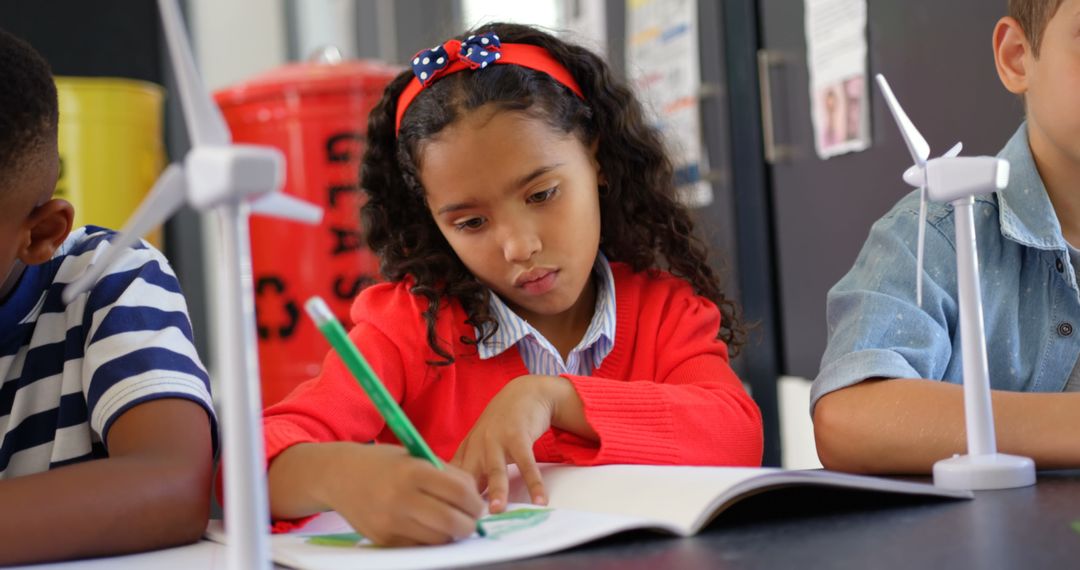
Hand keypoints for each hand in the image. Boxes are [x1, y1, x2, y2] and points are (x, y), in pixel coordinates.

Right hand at [316, 443, 484, 546]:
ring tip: (450, 521)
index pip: (459, 492)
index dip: (475, 501)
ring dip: (451, 534)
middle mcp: (401, 498)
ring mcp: (391, 522)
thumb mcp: (416, 457)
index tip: (478, 504)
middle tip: (471, 519)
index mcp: (414, 472)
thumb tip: (475, 498)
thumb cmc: (384, 464)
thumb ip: (446, 474)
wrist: (339, 475)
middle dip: (469, 523)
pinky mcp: (383, 539)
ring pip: (438, 538)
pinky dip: (429, 539)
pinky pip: (418, 545)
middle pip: (452, 521)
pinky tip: (427, 526)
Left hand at [451, 374, 571, 512]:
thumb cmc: (501, 425)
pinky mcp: (518, 435)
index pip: (453, 479)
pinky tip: (540, 500)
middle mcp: (477, 446)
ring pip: (495, 469)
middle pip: (469, 475)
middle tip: (467, 521)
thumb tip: (463, 503)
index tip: (451, 519)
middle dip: (466, 497)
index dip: (450, 498)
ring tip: (498, 511)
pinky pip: (527, 463)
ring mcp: (497, 439)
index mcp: (466, 451)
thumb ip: (473, 471)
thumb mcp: (481, 446)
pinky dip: (534, 482)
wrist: (523, 393)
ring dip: (497, 490)